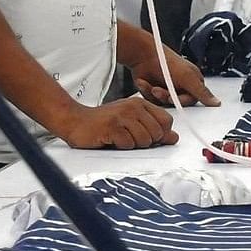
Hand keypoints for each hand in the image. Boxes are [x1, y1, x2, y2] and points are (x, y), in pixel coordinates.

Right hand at [56, 96, 176, 149]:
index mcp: (141, 104)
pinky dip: (120, 146)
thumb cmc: (104, 123)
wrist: (75, 121)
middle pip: (157, 134)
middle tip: (128, 137)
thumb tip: (174, 138)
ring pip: (144, 140)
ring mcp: (123, 116)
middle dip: (145, 142)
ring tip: (119, 138)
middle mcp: (134, 107)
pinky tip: (110, 139)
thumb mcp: (131, 124)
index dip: (160, 134)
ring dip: (132, 145)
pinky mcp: (112, 127)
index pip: (167, 121)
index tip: (146, 135)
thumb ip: (153, 130)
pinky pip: (128, 144)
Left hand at [128, 52, 215, 108]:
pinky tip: (145, 82)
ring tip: (152, 85)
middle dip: (165, 97)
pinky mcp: (154, 91)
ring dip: (155, 95)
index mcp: (193, 82)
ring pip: (163, 104)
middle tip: (159, 89)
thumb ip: (202, 92)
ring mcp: (167, 89)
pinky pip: (152, 101)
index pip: (192, 101)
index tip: (174, 97)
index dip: (181, 101)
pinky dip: (147, 91)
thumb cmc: (166, 62)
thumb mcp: (188, 78)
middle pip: (176, 104)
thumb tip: (217, 103)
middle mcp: (181, 87)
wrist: (143, 56)